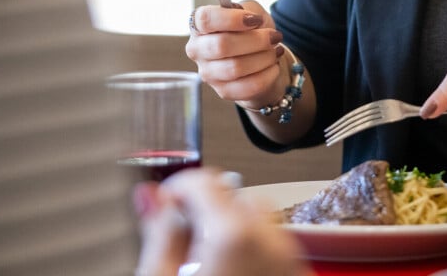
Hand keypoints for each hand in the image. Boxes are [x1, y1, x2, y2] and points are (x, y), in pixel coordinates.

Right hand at [135, 168, 310, 275]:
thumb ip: (158, 232)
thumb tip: (149, 194)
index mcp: (234, 234)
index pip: (204, 180)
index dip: (176, 188)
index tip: (163, 205)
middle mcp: (271, 241)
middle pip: (236, 197)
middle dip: (207, 210)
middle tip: (181, 242)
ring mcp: (290, 261)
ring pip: (260, 221)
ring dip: (231, 230)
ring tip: (204, 264)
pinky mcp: (297, 274)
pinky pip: (276, 247)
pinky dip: (253, 250)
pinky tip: (230, 272)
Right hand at [185, 0, 287, 107]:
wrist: (260, 58)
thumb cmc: (251, 31)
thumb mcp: (250, 10)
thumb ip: (248, 9)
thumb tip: (250, 18)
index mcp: (198, 25)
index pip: (205, 20)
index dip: (232, 19)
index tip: (255, 20)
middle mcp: (198, 50)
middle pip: (222, 45)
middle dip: (256, 40)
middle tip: (275, 36)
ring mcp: (208, 73)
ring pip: (236, 67)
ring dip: (264, 57)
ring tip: (275, 51)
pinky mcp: (223, 91)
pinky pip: (248, 86)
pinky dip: (268, 74)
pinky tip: (274, 66)